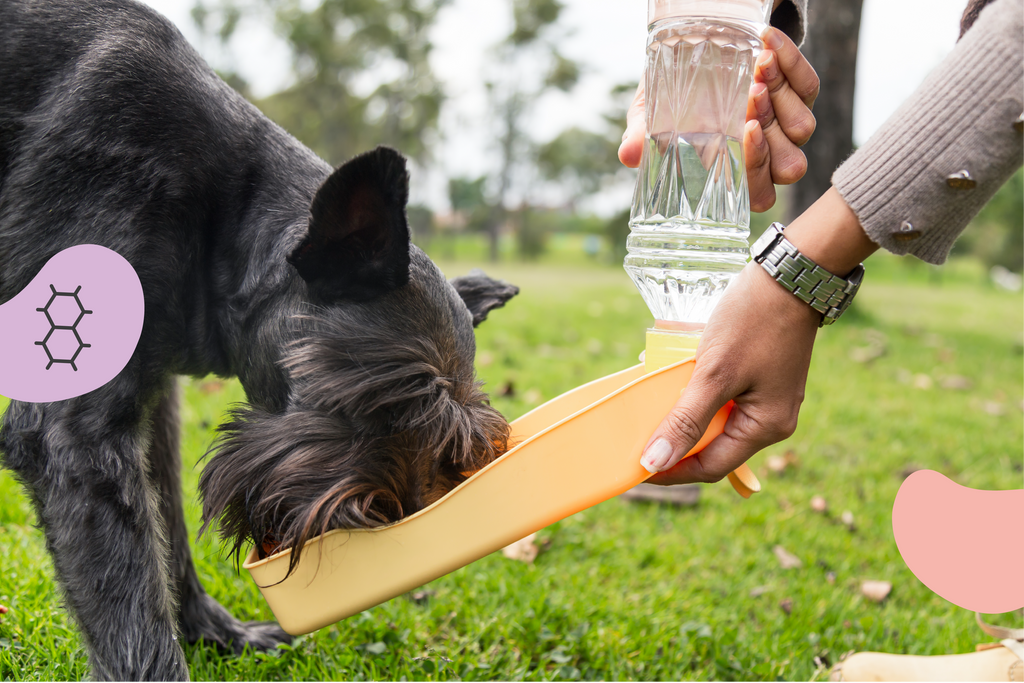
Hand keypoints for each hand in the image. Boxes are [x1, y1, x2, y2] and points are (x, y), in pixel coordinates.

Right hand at [618, 27, 819, 212]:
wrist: (698, 50)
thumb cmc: (674, 95)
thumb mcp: (653, 112)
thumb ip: (644, 134)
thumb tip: (628, 155)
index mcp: (734, 172)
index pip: (758, 194)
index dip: (758, 170)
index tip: (745, 132)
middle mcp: (767, 156)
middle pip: (788, 165)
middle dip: (772, 132)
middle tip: (750, 95)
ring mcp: (788, 127)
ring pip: (801, 127)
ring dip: (781, 95)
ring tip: (756, 64)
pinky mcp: (802, 94)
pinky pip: (808, 86)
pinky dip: (790, 62)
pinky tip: (766, 42)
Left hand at [638, 187, 877, 484]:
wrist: (788, 274)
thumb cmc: (754, 321)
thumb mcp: (713, 374)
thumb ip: (685, 421)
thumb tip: (655, 462)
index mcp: (766, 427)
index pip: (711, 467)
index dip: (671, 471)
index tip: (635, 468)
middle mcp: (770, 420)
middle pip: (712, 447)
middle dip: (675, 443)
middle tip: (637, 437)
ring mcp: (765, 398)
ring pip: (714, 422)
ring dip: (682, 417)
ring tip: (650, 408)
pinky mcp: (757, 378)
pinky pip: (720, 399)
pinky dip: (694, 396)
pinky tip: (671, 382)